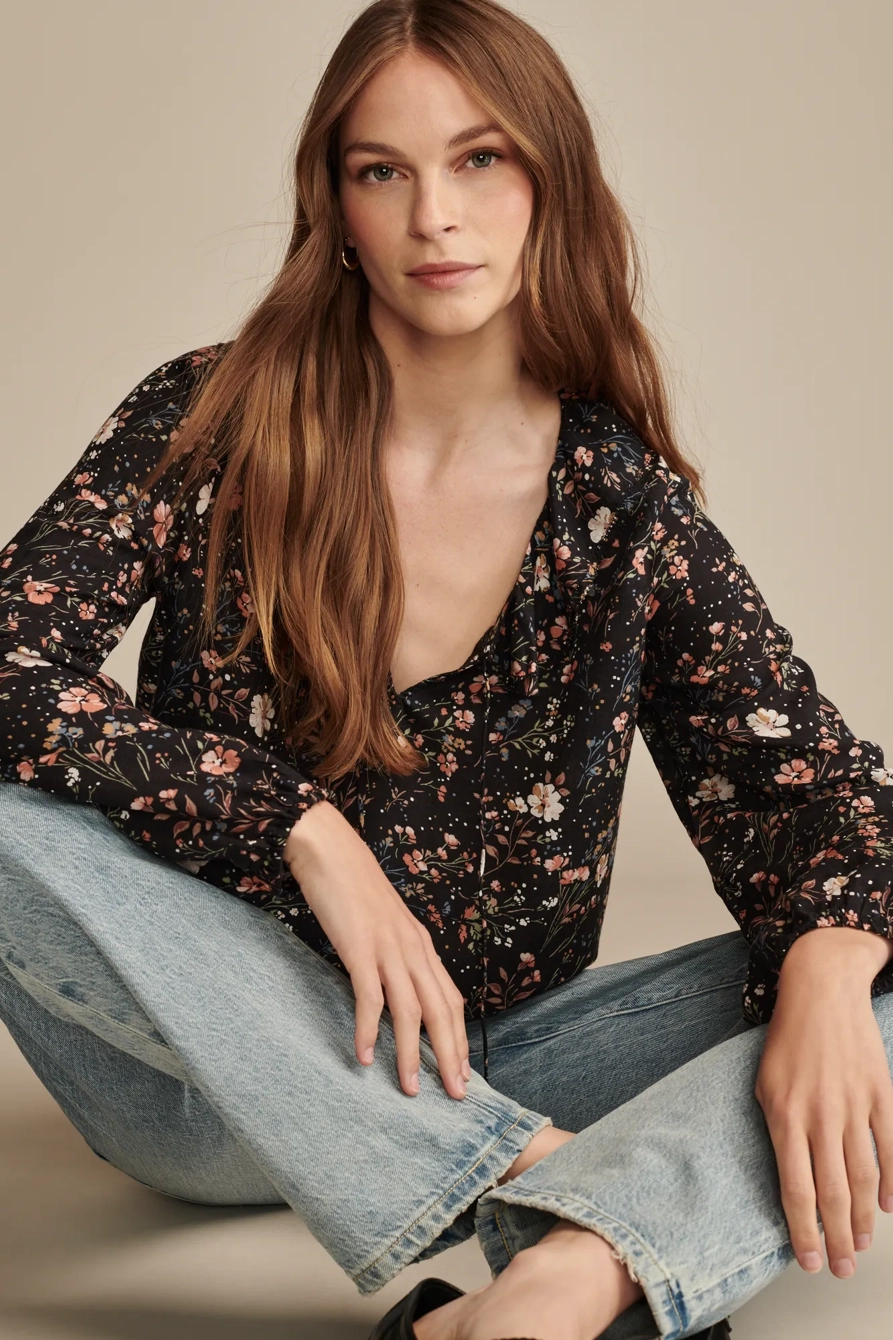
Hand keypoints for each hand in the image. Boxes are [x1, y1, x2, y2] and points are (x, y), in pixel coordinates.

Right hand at [284, 800, 470, 1100]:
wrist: (330, 849)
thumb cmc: (354, 888)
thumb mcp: (385, 925)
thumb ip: (395, 956)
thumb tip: (396, 993)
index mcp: (421, 945)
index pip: (450, 999)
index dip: (458, 1039)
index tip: (462, 1074)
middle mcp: (413, 948)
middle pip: (441, 1010)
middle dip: (449, 1055)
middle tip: (454, 1094)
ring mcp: (388, 947)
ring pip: (410, 1010)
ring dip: (410, 1053)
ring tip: (407, 1089)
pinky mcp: (359, 946)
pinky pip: (369, 995)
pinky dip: (368, 1028)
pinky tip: (362, 1055)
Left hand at [754, 928, 892, 1278]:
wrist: (822, 990)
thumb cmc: (787, 1039)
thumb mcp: (764, 1083)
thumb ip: (778, 1129)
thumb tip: (791, 1176)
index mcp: (783, 1114)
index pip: (794, 1187)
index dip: (803, 1230)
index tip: (809, 1260)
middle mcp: (818, 1114)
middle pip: (831, 1191)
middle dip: (837, 1237)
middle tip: (841, 1267)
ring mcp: (852, 1105)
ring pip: (862, 1176)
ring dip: (863, 1218)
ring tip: (862, 1245)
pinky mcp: (879, 1093)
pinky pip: (889, 1146)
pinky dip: (891, 1182)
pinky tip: (887, 1207)